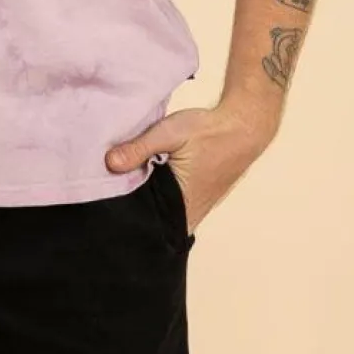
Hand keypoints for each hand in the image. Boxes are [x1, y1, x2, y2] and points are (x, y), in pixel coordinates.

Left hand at [104, 99, 276, 233]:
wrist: (244, 127)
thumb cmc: (210, 131)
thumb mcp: (170, 134)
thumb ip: (139, 148)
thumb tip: (109, 163)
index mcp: (181, 205)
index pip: (146, 226)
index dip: (127, 220)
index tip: (109, 211)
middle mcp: (190, 214)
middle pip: (153, 224)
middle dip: (134, 213)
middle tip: (113, 199)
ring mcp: (197, 210)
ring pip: (163, 217)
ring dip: (149, 206)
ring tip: (128, 191)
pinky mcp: (199, 201)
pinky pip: (174, 209)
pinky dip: (161, 200)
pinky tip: (150, 185)